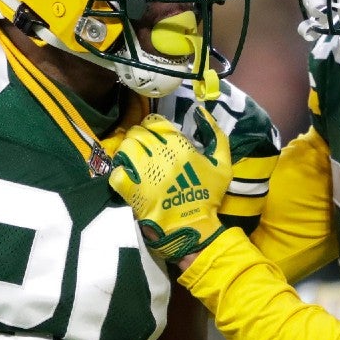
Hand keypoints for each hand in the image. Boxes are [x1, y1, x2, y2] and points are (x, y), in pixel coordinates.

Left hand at [109, 106, 231, 261]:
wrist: (193, 228)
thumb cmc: (208, 196)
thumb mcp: (222, 164)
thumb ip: (215, 134)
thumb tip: (200, 111)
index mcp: (178, 144)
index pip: (154, 121)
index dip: (152, 127)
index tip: (155, 137)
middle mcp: (158, 153)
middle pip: (136, 132)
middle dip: (138, 138)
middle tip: (143, 150)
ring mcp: (142, 170)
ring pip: (124, 148)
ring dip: (127, 152)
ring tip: (133, 161)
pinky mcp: (130, 188)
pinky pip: (116, 171)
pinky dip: (119, 172)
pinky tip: (126, 177)